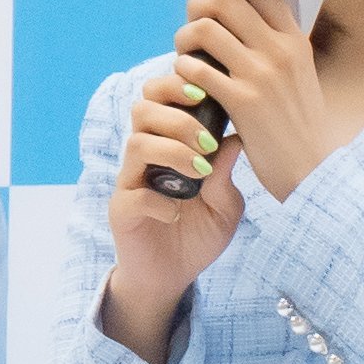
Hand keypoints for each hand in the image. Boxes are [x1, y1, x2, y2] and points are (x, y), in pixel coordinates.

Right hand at [101, 60, 248, 363]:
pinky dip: (160, 201)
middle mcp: (145, 156)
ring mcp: (130, 181)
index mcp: (167, 143)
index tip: (207, 94)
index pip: (162, 97)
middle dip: (175, 113)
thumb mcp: (225, 204)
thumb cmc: (198, 234)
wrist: (173, 278)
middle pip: (142, 107)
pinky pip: (135, 194)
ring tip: (198, 170)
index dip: (178, 85)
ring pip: (137, 143)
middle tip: (206, 137)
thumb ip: (227, 171)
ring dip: (172, 151)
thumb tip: (240, 135)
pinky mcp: (122, 211)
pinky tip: (179, 214)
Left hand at [173, 0, 330, 206]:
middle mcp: (280, 49)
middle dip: (196, 7)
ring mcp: (261, 75)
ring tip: (184, 57)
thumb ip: (277, 47)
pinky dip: (183, 70)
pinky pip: (197, 69)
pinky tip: (186, 82)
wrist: (313, 172)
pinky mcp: (243, 102)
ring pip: (205, 30)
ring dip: (184, 39)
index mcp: (295, 39)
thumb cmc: (300, 127)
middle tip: (190, 28)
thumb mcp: (301, 75)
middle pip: (225, 0)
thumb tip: (243, 22)